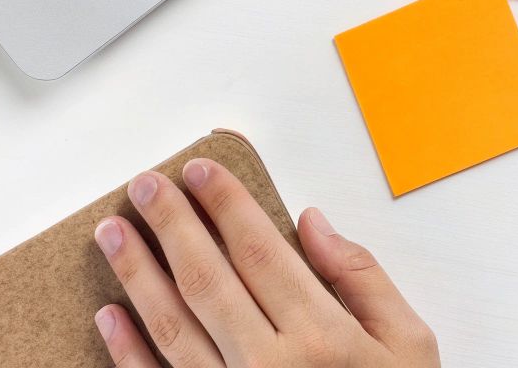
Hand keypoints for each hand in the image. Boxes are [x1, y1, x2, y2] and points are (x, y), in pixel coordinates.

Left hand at [92, 160, 440, 367]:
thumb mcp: (409, 344)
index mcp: (322, 337)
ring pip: (171, 326)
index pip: (259, 250)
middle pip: (207, 278)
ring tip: (112, 232)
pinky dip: (125, 350)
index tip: (200, 171)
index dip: (225, 204)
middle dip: (171, 225)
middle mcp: (269, 366)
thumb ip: (363, 279)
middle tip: (146, 185)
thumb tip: (314, 224)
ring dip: (136, 274)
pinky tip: (108, 313)